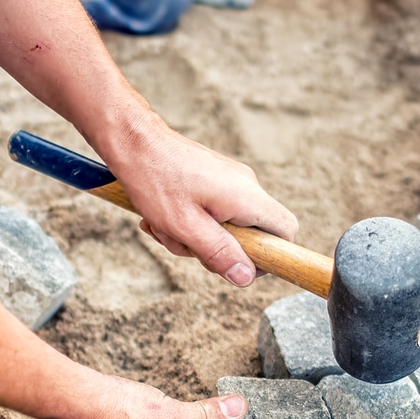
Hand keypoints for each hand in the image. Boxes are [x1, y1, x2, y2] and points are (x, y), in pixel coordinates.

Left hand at [97, 117, 298, 287]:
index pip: (285, 231)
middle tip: (185, 243)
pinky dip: (187, 222)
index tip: (237, 264)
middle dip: (216, 249)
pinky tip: (161, 217)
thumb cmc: (155, 179)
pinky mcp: (214, 180)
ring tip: (164, 226)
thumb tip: (246, 277)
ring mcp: (230, 181)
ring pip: (225, 226)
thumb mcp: (185, 227)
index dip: (269, 256)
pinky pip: (211, 212)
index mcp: (246, 197)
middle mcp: (246, 186)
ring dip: (193, 237)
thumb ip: (219, 253)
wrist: (133, 141)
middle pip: (250, 235)